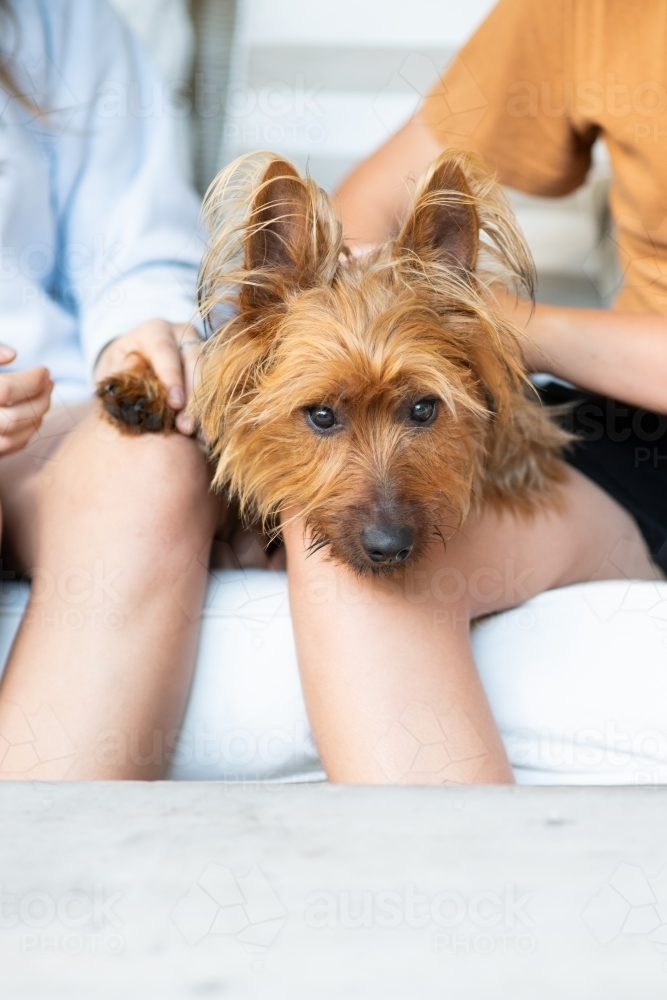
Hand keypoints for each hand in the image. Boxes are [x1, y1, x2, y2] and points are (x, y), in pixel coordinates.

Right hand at [0, 345, 52, 455]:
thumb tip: (13, 355)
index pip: (6, 390)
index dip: (31, 380)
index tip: (44, 369)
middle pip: (14, 418)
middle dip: (40, 400)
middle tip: (50, 382)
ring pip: (14, 437)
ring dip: (38, 415)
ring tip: (46, 395)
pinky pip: (9, 448)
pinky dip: (28, 432)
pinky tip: (34, 414)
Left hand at [94, 318, 202, 434]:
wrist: (134, 366)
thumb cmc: (121, 369)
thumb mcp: (113, 369)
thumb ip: (122, 372)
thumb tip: (136, 373)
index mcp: (154, 331)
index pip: (165, 351)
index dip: (171, 377)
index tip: (175, 404)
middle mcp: (183, 335)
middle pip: (195, 361)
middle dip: (193, 397)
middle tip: (187, 428)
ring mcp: (201, 349)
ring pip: (211, 375)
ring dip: (206, 407)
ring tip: (201, 436)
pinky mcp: (212, 365)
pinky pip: (217, 388)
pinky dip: (211, 412)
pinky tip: (207, 433)